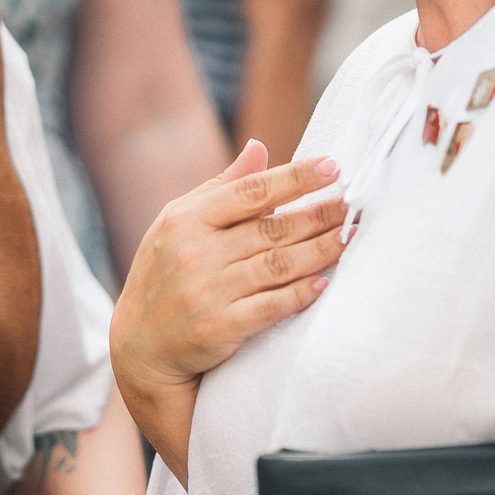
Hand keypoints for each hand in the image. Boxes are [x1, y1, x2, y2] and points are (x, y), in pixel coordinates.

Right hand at [110, 142, 344, 460]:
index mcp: (186, 219)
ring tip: (350, 236)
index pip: (250, 191)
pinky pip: (269, 307)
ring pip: (277, 265)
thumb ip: (222, 188)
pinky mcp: (218, 328)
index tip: (333, 167)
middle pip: (271, 228)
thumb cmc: (165, 276)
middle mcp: (195, 252)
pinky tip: (324, 283)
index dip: (294, 178)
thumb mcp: (179, 225)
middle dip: (318, 214)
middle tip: (354, 204)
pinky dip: (298, 295)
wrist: (140, 347)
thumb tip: (260, 147)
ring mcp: (207, 292)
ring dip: (320, 250)